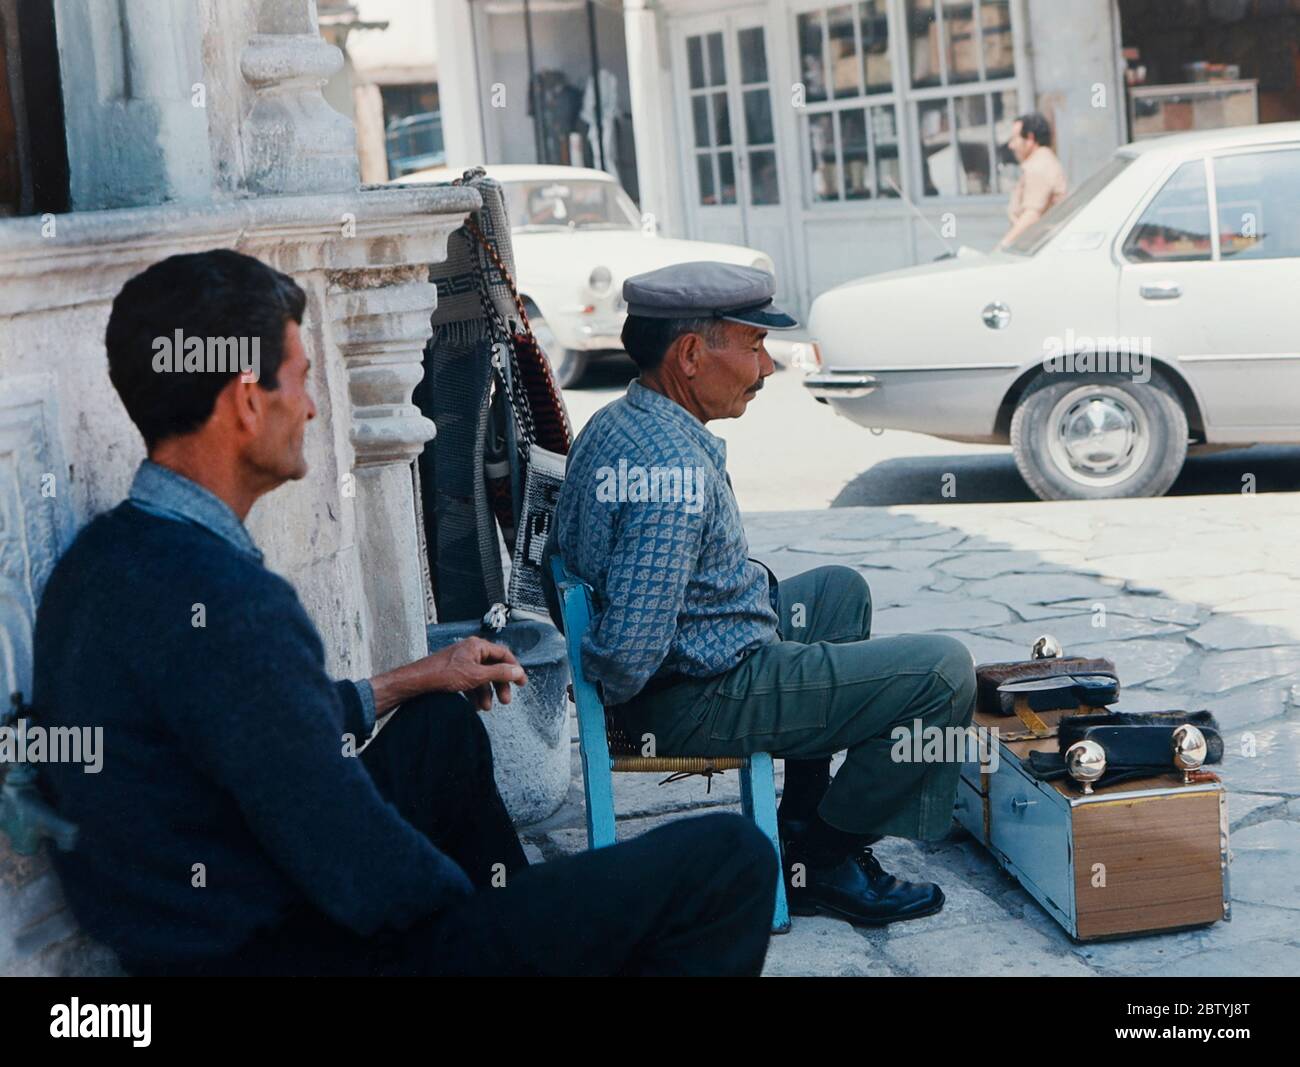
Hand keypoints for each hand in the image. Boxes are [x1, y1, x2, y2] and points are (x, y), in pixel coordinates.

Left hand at [370, 637, 526, 713]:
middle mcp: (470, 651)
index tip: (521, 682)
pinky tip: (473, 706)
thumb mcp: (476, 676)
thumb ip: (500, 673)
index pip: (503, 654)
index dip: (514, 669)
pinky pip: (470, 683)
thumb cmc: (442, 674)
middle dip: (499, 686)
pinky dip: (474, 695)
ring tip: (485, 707)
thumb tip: (518, 672)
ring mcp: (462, 662)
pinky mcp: (454, 673)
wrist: (418, 682)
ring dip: (486, 694)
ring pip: (481, 678)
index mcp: (477, 646)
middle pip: (493, 668)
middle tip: (505, 700)